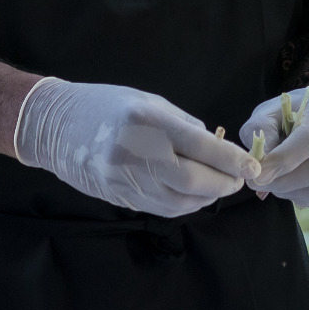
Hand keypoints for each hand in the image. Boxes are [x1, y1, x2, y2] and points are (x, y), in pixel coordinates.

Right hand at [11, 78, 248, 218]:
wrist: (55, 125)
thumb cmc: (107, 104)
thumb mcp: (149, 100)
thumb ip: (184, 125)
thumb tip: (215, 147)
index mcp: (149, 120)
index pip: (202, 147)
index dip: (233, 161)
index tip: (253, 167)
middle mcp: (138, 152)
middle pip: (195, 182)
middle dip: (224, 184)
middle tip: (238, 179)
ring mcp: (126, 179)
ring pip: (180, 202)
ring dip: (206, 198)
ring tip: (218, 186)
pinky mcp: (119, 198)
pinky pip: (161, 208)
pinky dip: (184, 204)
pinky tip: (192, 194)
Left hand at [239, 80, 308, 208]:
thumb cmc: (298, 110)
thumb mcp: (274, 107)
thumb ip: (260, 129)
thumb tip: (258, 164)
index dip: (282, 159)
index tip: (257, 174)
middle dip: (281, 180)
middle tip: (256, 180)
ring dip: (287, 188)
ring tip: (275, 174)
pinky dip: (297, 193)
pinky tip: (292, 178)